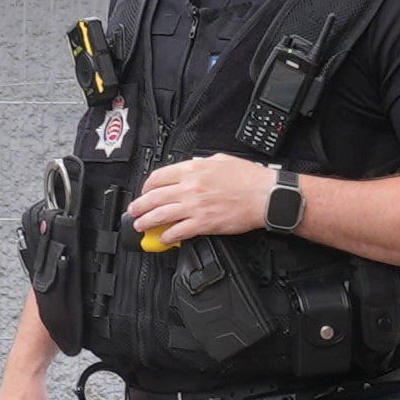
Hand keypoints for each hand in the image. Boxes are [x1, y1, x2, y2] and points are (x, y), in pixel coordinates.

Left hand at [128, 152, 277, 246]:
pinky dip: (167, 237)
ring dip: (146, 222)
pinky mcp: (203, 224)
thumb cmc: (249, 179)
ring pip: (160, 215)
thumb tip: (191, 168)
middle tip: (134, 210)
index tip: (145, 191)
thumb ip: (201, 164)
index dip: (147, 185)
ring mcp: (195, 207)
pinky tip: (163, 239)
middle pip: (154, 197)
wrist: (265, 196)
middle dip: (139, 205)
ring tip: (140, 226)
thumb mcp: (221, 160)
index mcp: (193, 170)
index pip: (158, 177)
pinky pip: (177, 232)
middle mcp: (190, 188)